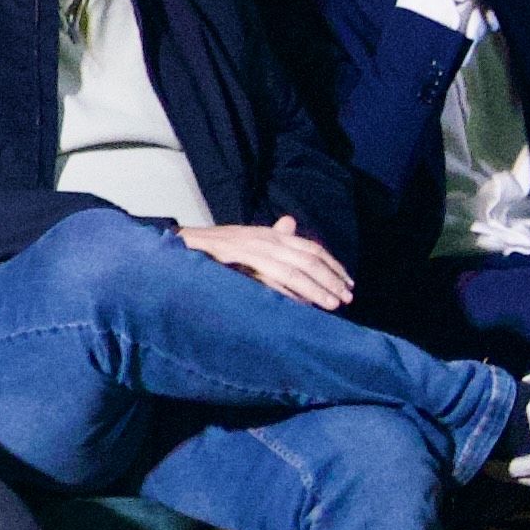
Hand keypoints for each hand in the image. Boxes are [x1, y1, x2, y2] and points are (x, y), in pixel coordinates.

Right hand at [181, 219, 356, 309]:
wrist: (181, 245)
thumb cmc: (214, 247)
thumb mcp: (247, 237)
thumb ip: (271, 236)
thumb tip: (291, 224)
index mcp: (270, 235)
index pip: (311, 248)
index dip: (333, 266)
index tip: (348, 283)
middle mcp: (264, 240)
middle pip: (307, 259)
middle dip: (330, 279)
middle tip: (347, 298)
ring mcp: (250, 250)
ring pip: (292, 270)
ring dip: (315, 288)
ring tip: (332, 304)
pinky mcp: (236, 262)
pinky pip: (267, 279)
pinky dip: (286, 293)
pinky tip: (299, 305)